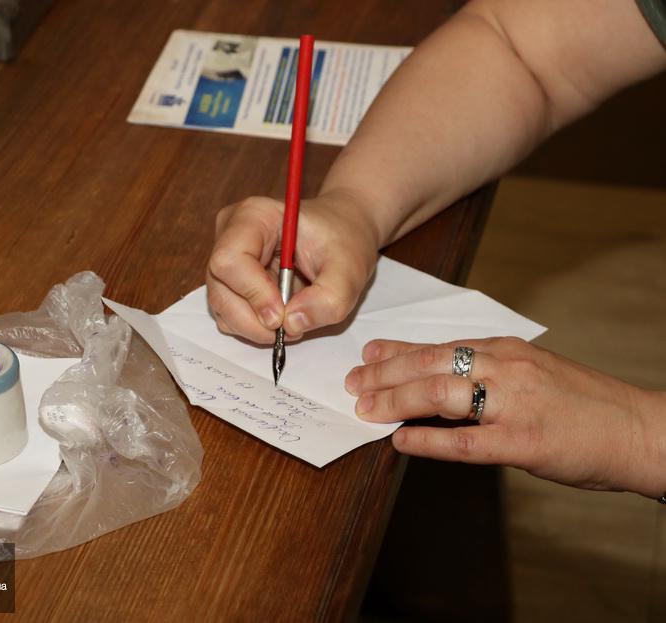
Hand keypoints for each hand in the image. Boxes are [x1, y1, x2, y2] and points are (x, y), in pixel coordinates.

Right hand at [206, 191, 380, 343]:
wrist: (343, 234)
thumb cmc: (344, 240)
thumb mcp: (350, 269)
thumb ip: (329, 298)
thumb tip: (292, 323)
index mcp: (254, 216)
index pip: (231, 260)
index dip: (253, 293)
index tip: (283, 316)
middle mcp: (230, 234)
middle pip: (220, 289)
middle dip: (254, 319)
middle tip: (290, 329)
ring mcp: (227, 260)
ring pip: (222, 308)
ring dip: (255, 326)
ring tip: (292, 319)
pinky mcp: (230, 282)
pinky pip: (230, 315)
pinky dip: (254, 326)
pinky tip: (283, 315)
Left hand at [346, 337, 665, 497]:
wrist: (640, 430)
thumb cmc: (584, 404)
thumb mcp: (534, 372)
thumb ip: (490, 372)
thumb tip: (440, 379)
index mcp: (506, 350)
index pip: (439, 346)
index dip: (398, 351)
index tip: (368, 354)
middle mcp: (506, 368)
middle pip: (430, 365)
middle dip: (384, 374)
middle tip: (353, 383)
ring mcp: (514, 404)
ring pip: (440, 393)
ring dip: (396, 401)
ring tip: (364, 408)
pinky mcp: (523, 442)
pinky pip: (464, 442)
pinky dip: (427, 440)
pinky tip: (401, 441)